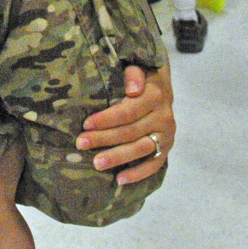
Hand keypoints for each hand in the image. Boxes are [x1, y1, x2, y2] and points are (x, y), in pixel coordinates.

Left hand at [76, 64, 174, 185]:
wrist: (161, 88)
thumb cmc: (140, 78)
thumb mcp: (136, 68)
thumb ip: (133, 75)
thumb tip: (132, 89)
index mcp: (155, 95)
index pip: (128, 110)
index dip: (106, 119)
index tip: (85, 124)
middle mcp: (164, 116)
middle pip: (131, 131)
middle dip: (104, 138)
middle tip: (81, 144)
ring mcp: (167, 134)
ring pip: (141, 149)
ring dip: (117, 157)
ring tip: (96, 163)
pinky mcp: (166, 148)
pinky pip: (154, 165)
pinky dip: (138, 174)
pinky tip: (120, 180)